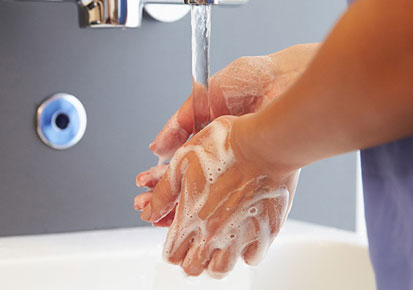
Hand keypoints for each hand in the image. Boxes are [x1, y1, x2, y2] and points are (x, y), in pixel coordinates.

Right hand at [134, 44, 316, 216]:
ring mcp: (241, 164)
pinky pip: (236, 196)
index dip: (160, 175)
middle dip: (166, 195)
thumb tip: (157, 149)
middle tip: (146, 207)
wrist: (285, 78)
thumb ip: (180, 122)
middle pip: (190, 180)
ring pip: (208, 192)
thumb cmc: (251, 79)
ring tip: (162, 217)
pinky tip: (196, 216)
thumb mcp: (205, 96)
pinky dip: (217, 209)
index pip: (179, 162)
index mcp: (209, 133)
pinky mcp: (260, 171)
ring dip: (184, 205)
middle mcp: (224, 152)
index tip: (145, 185)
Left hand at [141, 116, 298, 277]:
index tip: (175, 239)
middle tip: (193, 244)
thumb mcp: (182, 161)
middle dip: (189, 258)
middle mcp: (214, 232)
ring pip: (221, 269)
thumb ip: (162, 193)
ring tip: (215, 244)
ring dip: (214, 260)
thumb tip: (148, 213)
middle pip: (193, 268)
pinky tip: (242, 235)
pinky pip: (251, 258)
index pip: (172, 254)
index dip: (171, 247)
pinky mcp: (265, 233)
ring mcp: (241, 235)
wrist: (264, 143)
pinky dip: (244, 252)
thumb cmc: (225, 145)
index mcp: (191, 216)